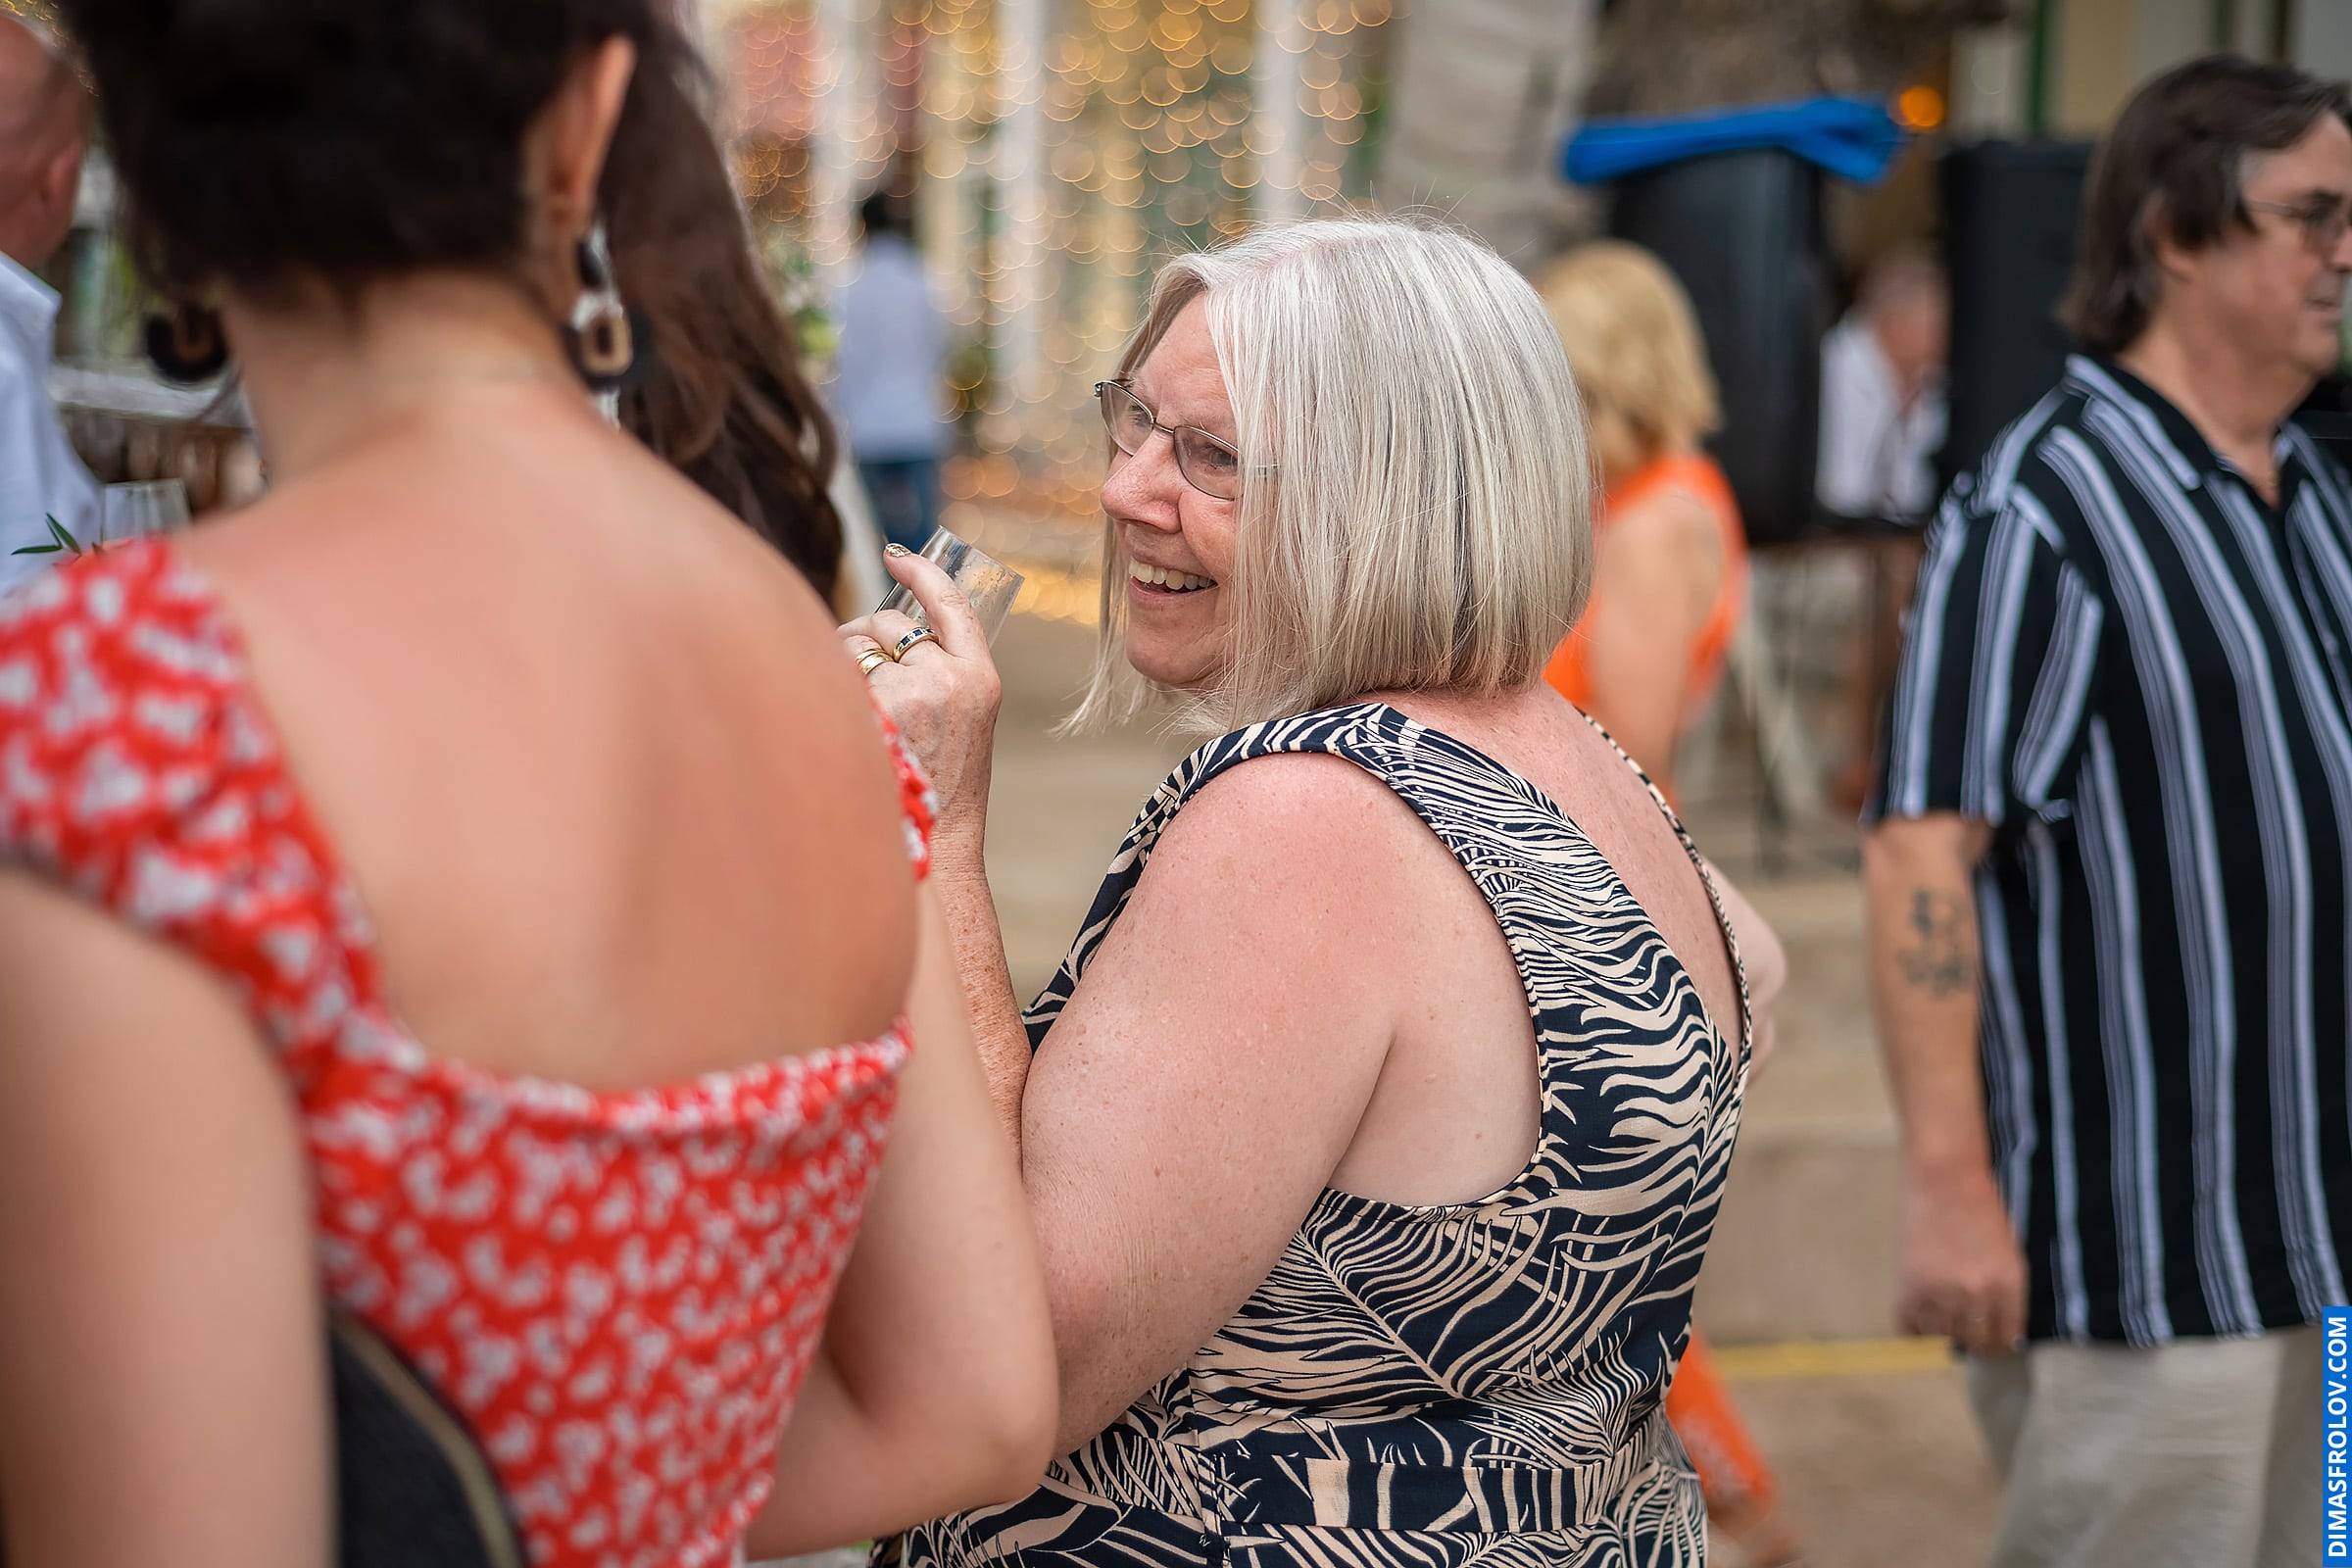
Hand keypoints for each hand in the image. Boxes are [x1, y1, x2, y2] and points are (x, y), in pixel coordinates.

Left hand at [841, 546, 1002, 857]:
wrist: (935, 844)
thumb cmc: (943, 786)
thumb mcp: (963, 721)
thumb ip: (938, 672)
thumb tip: (880, 627)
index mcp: (979, 679)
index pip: (952, 605)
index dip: (922, 574)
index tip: (897, 554)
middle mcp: (947, 679)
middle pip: (887, 623)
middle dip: (867, 640)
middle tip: (867, 681)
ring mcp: (906, 695)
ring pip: (853, 644)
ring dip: (842, 661)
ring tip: (854, 707)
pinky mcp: (867, 711)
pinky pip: (830, 673)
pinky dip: (824, 686)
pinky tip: (834, 718)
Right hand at [1893, 1166, 2026, 1356]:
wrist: (1942, 1177)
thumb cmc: (1981, 1208)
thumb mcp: (2009, 1253)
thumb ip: (2008, 1293)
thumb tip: (2003, 1332)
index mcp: (2008, 1284)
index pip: (2007, 1338)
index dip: (1999, 1342)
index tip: (1991, 1338)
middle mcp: (1977, 1294)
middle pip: (1976, 1342)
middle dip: (1974, 1340)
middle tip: (1966, 1329)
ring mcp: (1940, 1293)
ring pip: (1943, 1337)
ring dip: (1943, 1331)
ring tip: (1942, 1314)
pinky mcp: (1909, 1286)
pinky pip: (1909, 1327)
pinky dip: (1914, 1326)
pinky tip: (1920, 1313)